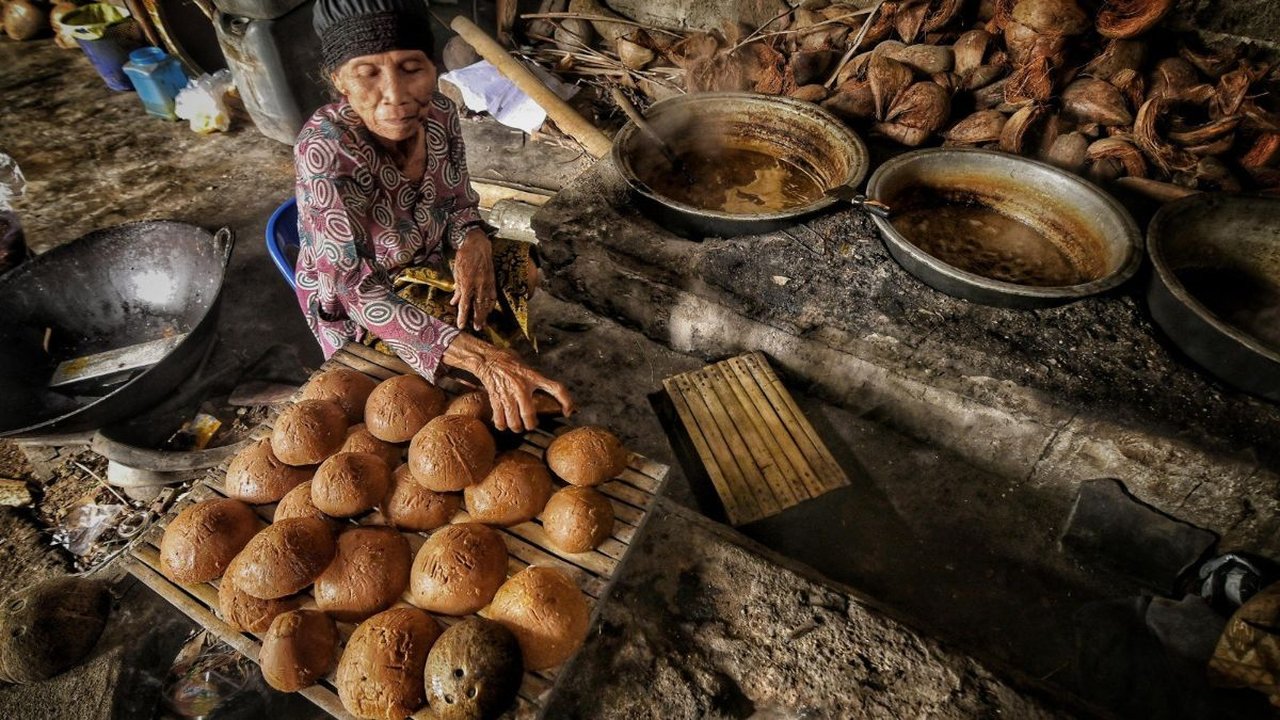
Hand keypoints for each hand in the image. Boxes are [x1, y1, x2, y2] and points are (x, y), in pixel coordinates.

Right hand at [444, 334, 574, 432]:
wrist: (488, 359)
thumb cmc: (510, 362)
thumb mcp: (528, 368)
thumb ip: (537, 380)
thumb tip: (548, 393)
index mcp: (533, 376)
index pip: (557, 388)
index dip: (567, 401)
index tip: (569, 411)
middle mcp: (521, 387)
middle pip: (529, 415)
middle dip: (531, 425)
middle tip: (531, 425)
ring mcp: (508, 394)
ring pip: (514, 422)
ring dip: (516, 428)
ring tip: (517, 426)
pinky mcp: (496, 398)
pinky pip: (500, 420)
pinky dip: (502, 426)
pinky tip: (503, 424)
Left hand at [450, 228, 495, 330]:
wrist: (477, 245)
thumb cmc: (464, 257)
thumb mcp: (457, 273)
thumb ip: (457, 289)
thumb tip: (454, 301)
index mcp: (467, 284)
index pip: (464, 304)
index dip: (462, 316)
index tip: (460, 325)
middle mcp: (478, 286)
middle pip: (478, 307)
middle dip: (477, 319)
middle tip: (477, 328)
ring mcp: (487, 284)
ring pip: (487, 303)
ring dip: (485, 314)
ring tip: (483, 323)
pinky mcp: (492, 280)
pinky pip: (493, 296)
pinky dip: (491, 304)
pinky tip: (490, 309)